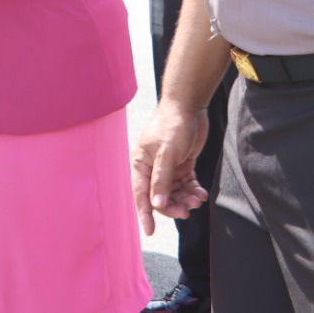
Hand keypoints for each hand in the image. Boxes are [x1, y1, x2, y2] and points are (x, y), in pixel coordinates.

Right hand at [132, 99, 210, 234]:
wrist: (188, 107)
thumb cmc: (172, 126)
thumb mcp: (166, 153)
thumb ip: (161, 179)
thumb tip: (157, 204)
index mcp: (140, 163)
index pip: (141, 194)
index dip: (145, 214)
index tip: (149, 232)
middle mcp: (151, 168)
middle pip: (159, 196)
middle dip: (173, 206)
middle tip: (187, 211)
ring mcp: (167, 167)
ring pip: (174, 193)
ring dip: (185, 199)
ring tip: (197, 199)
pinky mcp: (181, 165)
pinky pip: (185, 185)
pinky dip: (193, 191)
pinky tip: (201, 193)